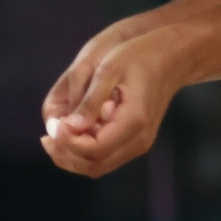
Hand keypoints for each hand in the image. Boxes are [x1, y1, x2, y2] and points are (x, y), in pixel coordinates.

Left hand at [40, 29, 182, 177]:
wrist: (172, 56)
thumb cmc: (140, 55)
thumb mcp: (110, 68)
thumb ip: (90, 99)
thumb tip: (70, 126)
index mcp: (134, 120)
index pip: (95, 149)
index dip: (69, 142)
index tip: (56, 124)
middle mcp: (139, 139)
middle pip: (95, 165)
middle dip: (66, 154)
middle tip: (47, 136)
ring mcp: (140, 143)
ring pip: (99, 166)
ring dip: (73, 156)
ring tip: (55, 136)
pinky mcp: (136, 141)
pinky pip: (106, 156)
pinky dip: (84, 151)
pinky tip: (72, 134)